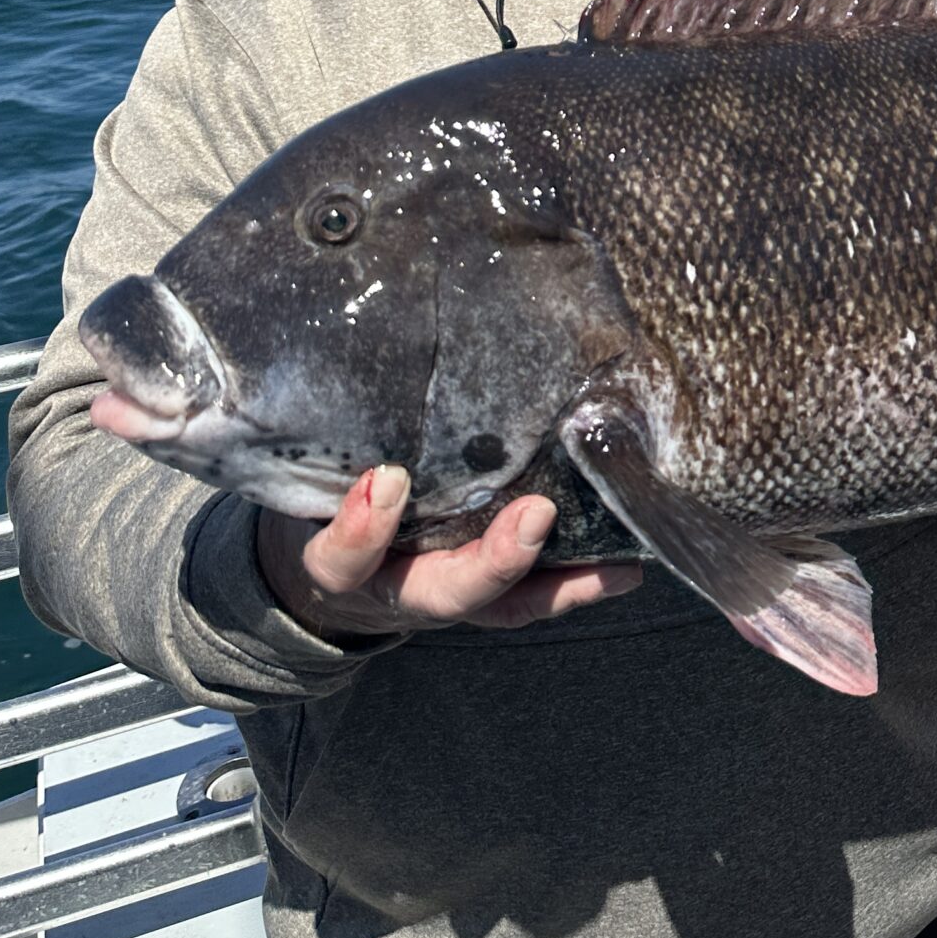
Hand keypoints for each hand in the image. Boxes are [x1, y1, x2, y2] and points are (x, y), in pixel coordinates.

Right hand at [252, 466, 642, 639]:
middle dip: (491, 561)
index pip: (340, 559)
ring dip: (555, 580)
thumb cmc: (326, 495)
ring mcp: (448, 592)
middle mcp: (400, 586)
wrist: (330, 567)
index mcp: (346, 562)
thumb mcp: (312, 474)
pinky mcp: (486, 593)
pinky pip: (530, 601)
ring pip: (500, 606)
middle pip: (442, 593)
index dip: (363, 529)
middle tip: (535, 514)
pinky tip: (625, 570)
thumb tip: (371, 331)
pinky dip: (576, 586)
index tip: (389, 478)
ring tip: (611, 561)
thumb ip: (333, 433)